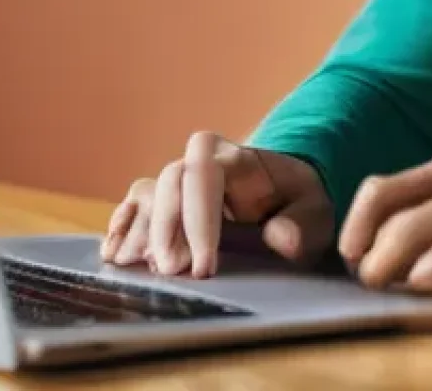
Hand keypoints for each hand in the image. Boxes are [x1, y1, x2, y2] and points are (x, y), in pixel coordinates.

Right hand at [101, 132, 334, 278]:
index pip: (206, 173)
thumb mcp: (315, 212)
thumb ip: (302, 223)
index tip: (205, 267)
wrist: (286, 191)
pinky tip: (115, 254)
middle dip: (167, 228)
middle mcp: (203, 162)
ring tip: (141, 269)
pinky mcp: (166, 199)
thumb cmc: (298, 202)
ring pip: (148, 192)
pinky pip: (134, 204)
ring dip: (142, 231)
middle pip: (170, 181)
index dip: (198, 218)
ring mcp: (181, 179)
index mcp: (239, 158)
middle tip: (174, 273)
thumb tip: (279, 237)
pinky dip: (122, 226)